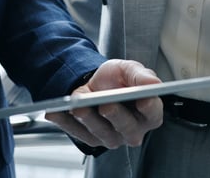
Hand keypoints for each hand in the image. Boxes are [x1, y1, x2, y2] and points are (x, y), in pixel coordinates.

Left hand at [45, 59, 162, 148]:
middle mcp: (132, 130)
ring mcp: (112, 137)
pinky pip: (77, 132)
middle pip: (127, 128)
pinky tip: (55, 112)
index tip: (143, 99)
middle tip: (107, 105)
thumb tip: (154, 84)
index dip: (149, 108)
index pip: (153, 114)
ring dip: (89, 120)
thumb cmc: (117, 79)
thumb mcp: (129, 70)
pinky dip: (66, 122)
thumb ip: (141, 76)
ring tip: (78, 106)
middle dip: (116, 116)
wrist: (94, 83)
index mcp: (148, 113)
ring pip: (102, 133)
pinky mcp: (90, 138)